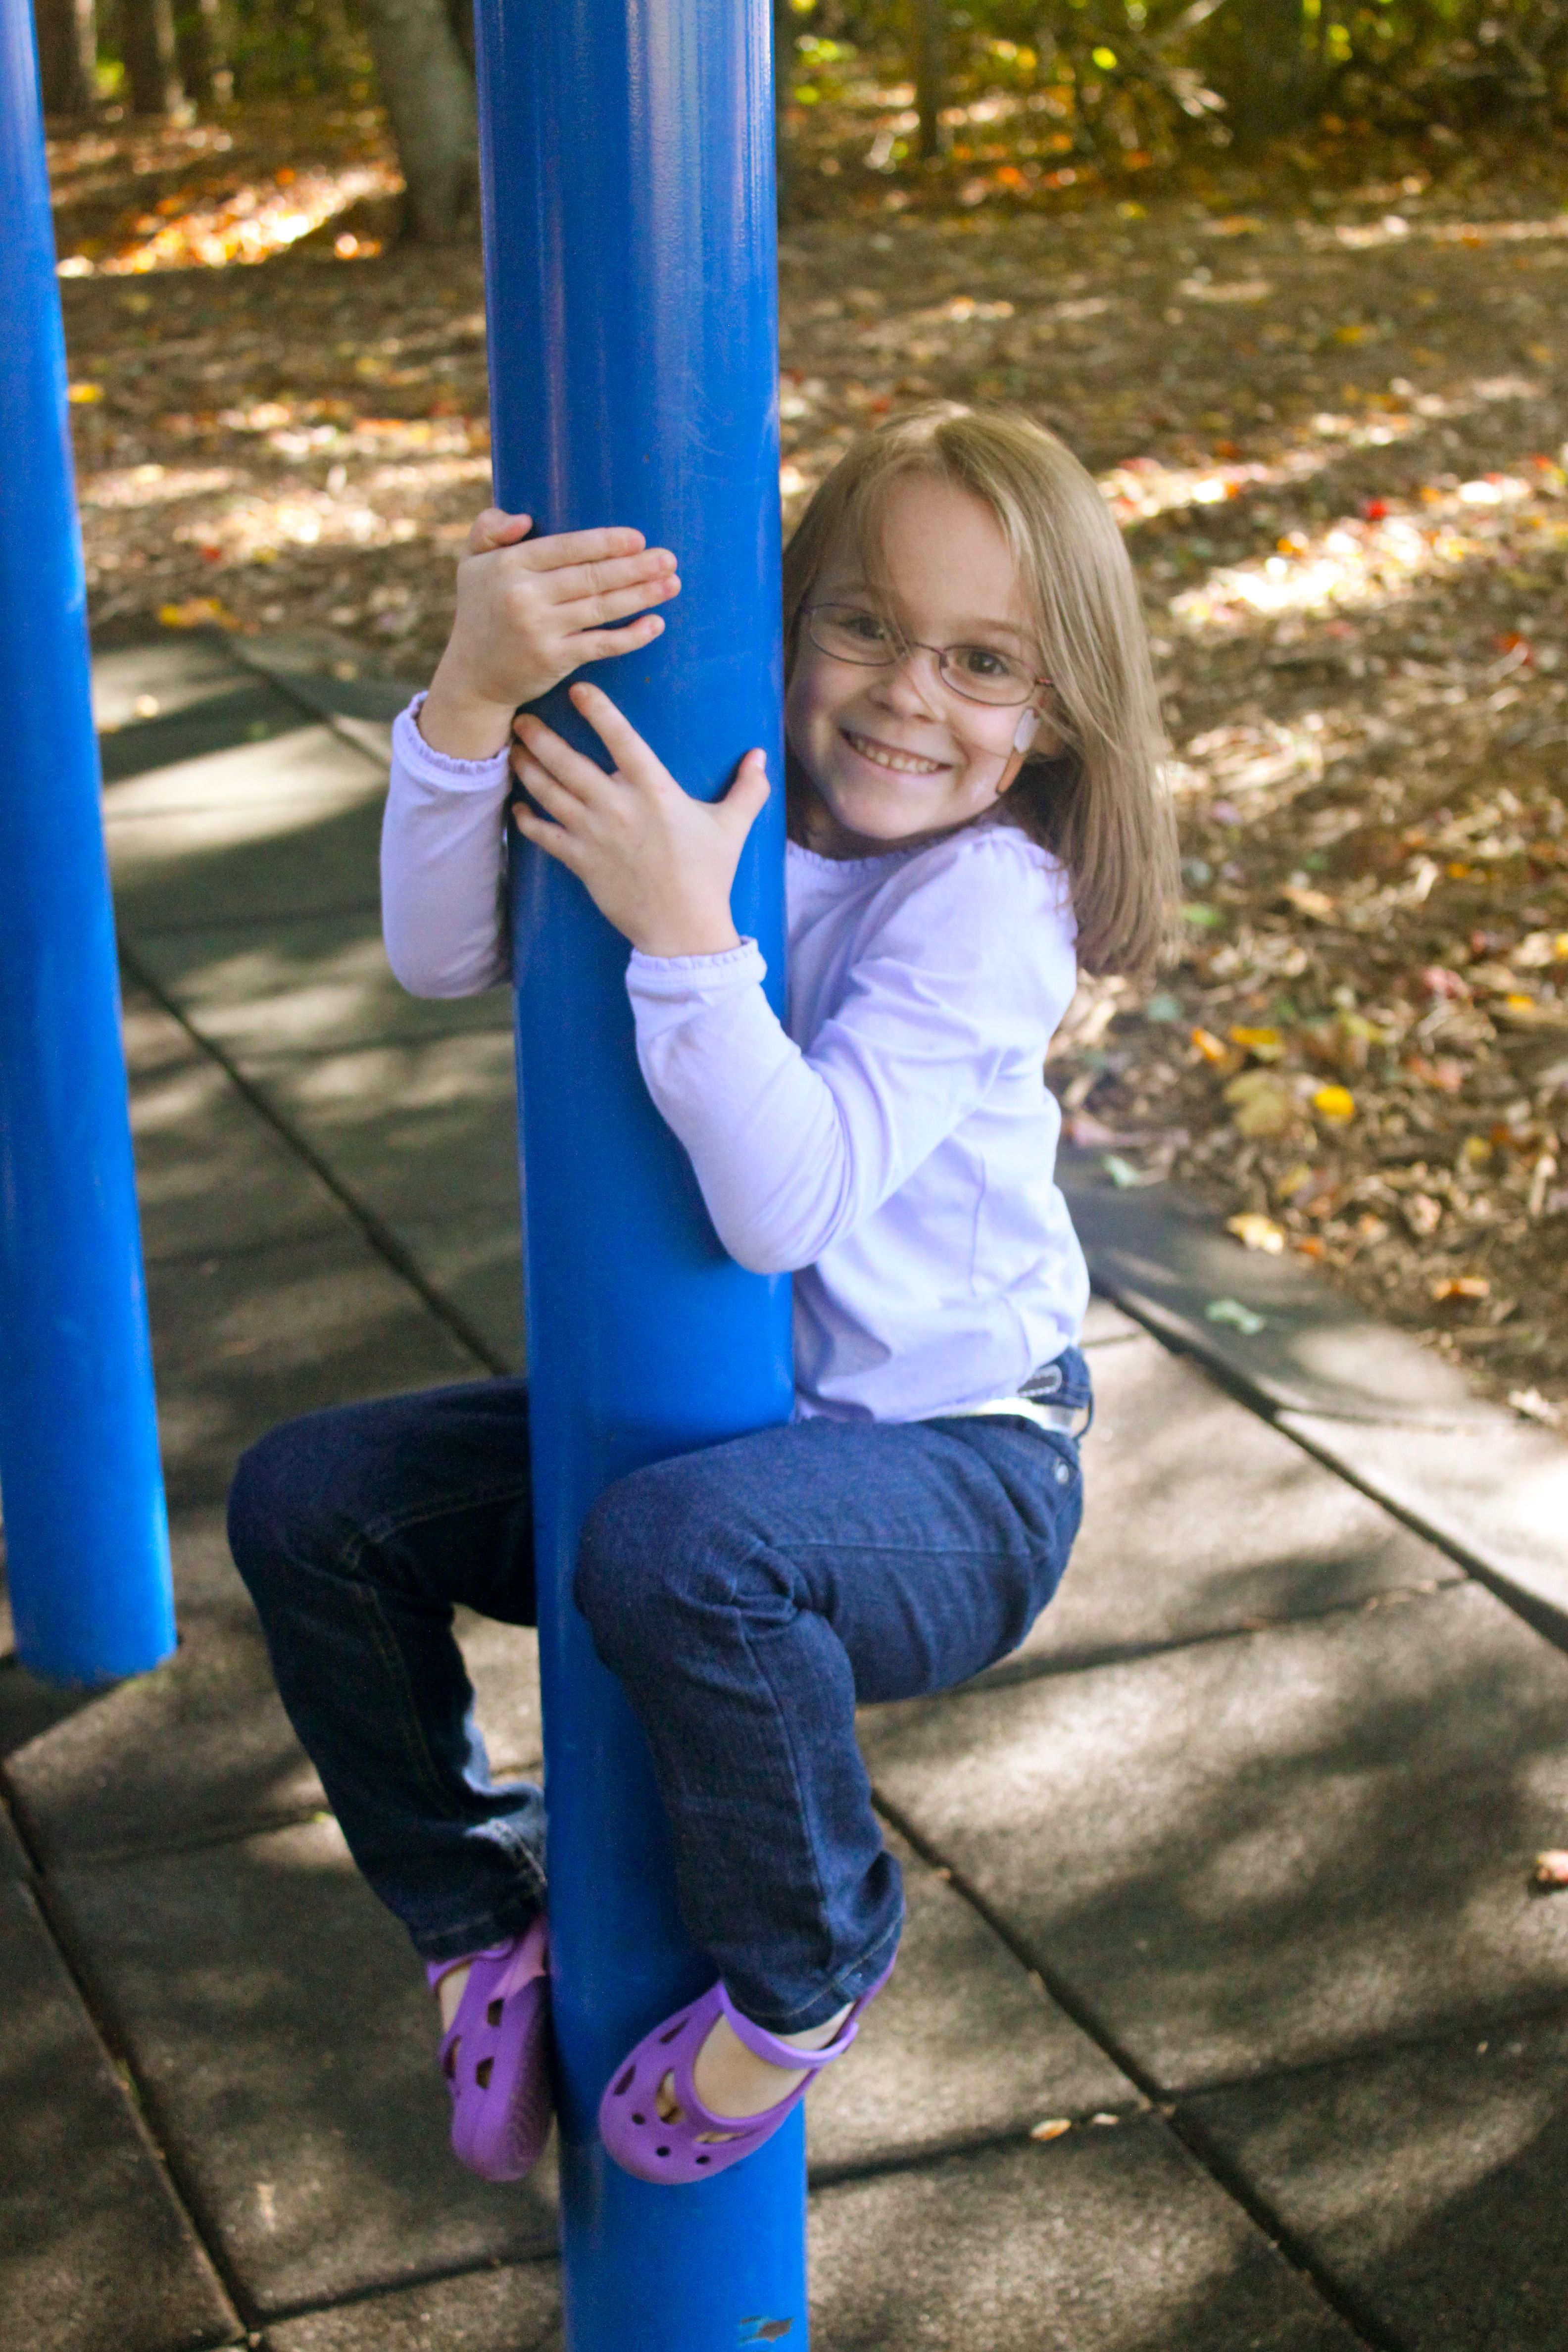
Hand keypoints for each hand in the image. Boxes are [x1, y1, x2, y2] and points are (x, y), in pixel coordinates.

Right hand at [419, 509, 680, 759]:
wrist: (472, 676)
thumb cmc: (480, 611)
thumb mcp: (470, 563)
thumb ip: (488, 528)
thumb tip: (525, 519)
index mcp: (509, 564)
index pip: (566, 548)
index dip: (605, 543)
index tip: (638, 539)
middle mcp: (523, 595)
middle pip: (590, 576)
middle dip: (635, 567)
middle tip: (669, 559)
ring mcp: (539, 629)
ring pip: (601, 607)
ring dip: (642, 595)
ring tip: (672, 584)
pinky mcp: (553, 660)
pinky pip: (600, 645)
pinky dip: (631, 636)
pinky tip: (656, 624)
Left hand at [510, 682, 769, 957]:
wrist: (683, 929)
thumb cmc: (709, 875)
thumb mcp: (733, 827)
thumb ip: (748, 788)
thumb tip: (760, 756)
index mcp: (655, 790)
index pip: (621, 738)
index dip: (598, 711)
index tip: (578, 690)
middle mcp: (618, 806)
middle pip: (569, 762)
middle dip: (541, 737)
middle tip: (521, 719)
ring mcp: (595, 835)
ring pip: (550, 793)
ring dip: (528, 769)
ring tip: (514, 750)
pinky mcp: (581, 862)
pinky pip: (545, 836)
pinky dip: (527, 821)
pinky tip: (517, 809)